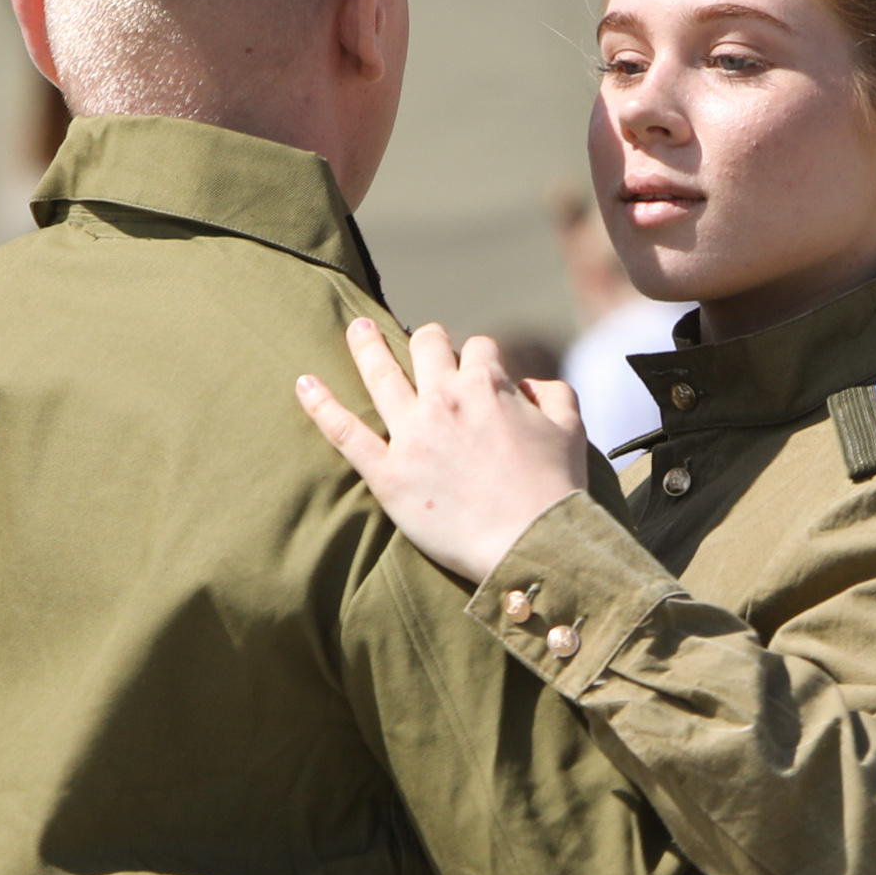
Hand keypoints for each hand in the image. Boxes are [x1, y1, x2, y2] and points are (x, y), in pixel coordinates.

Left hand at [296, 319, 590, 583]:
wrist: (532, 545)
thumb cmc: (555, 492)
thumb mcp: (571, 430)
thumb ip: (553, 394)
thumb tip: (529, 383)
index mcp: (487, 386)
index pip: (478, 348)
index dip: (479, 357)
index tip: (478, 369)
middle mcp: (444, 399)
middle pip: (427, 346)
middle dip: (428, 340)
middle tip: (423, 343)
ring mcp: (411, 434)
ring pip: (380, 372)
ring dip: (366, 345)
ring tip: (357, 329)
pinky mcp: (387, 473)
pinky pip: (345, 432)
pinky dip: (321, 405)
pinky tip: (304, 384)